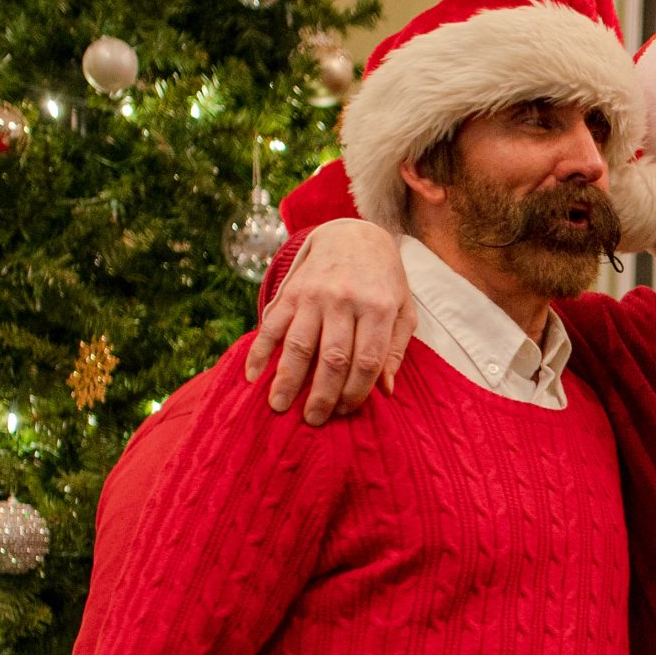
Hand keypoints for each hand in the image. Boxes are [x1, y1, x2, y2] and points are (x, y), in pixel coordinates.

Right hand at [243, 219, 413, 424]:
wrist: (354, 234)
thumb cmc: (385, 281)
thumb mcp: (402, 311)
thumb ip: (394, 350)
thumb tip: (385, 390)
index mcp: (377, 308)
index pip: (365, 361)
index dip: (355, 392)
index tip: (346, 412)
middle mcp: (343, 301)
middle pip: (332, 358)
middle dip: (321, 394)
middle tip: (312, 420)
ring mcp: (313, 294)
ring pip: (298, 344)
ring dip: (287, 379)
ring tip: (278, 406)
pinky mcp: (291, 289)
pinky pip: (272, 324)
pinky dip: (260, 351)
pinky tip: (253, 375)